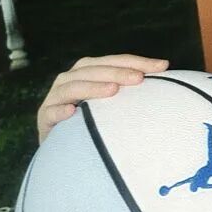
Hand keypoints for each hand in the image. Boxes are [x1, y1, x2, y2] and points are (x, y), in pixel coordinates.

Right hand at [37, 54, 168, 143]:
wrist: (67, 149)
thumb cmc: (99, 121)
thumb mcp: (115, 103)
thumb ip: (133, 88)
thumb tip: (168, 71)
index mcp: (89, 71)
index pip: (114, 61)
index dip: (137, 61)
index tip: (163, 66)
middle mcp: (70, 79)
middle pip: (93, 69)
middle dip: (118, 72)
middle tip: (139, 78)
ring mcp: (55, 98)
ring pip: (72, 87)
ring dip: (92, 87)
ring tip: (113, 91)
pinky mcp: (44, 119)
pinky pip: (51, 113)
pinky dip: (60, 111)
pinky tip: (73, 112)